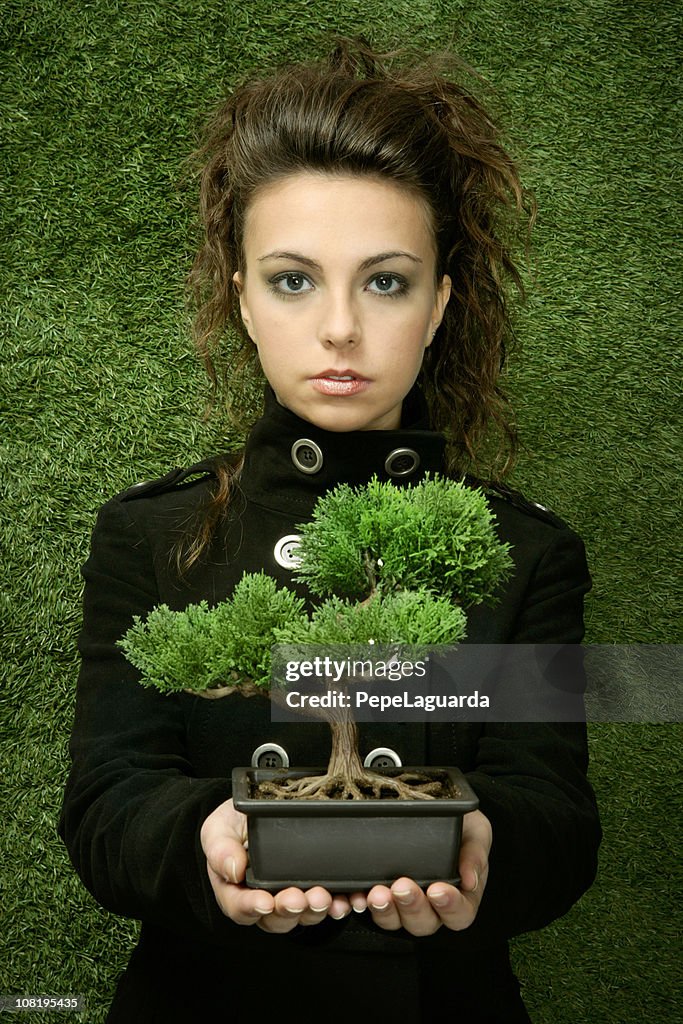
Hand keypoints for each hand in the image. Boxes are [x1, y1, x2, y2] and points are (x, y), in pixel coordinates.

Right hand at [201, 798, 351, 931]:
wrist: (256, 811)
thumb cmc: (235, 823)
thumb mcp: (219, 828)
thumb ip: (220, 848)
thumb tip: (232, 869)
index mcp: (236, 890)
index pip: (240, 908)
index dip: (252, 908)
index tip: (264, 902)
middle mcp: (264, 899)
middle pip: (275, 918)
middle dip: (289, 910)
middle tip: (299, 899)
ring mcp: (290, 896)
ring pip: (302, 916)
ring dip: (314, 910)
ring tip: (324, 897)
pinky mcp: (313, 889)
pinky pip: (327, 905)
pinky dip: (337, 905)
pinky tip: (344, 900)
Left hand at [349, 809, 491, 935]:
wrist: (437, 804)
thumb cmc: (461, 826)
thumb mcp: (475, 832)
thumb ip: (475, 854)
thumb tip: (470, 880)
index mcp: (459, 897)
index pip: (459, 915)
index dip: (449, 907)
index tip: (438, 890)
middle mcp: (431, 907)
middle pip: (423, 923)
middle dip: (411, 907)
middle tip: (403, 886)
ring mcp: (403, 904)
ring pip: (394, 920)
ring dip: (385, 909)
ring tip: (377, 892)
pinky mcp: (381, 894)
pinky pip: (368, 906)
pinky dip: (360, 903)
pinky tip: (357, 895)